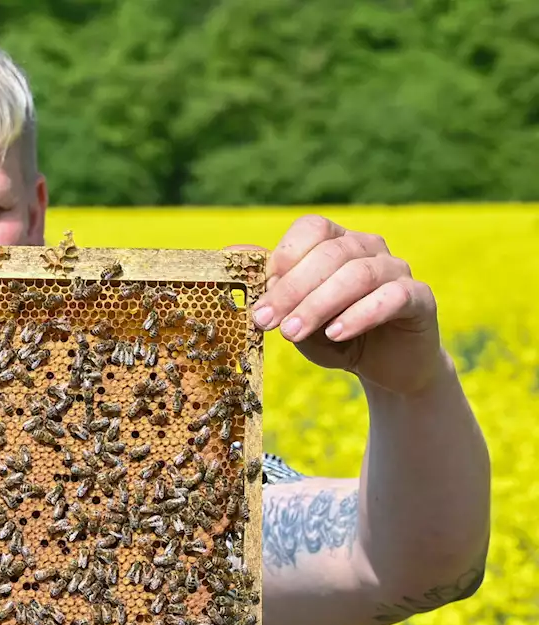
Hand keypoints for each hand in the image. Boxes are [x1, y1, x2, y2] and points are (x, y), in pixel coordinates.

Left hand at [236, 214, 442, 395]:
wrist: (385, 368)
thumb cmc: (333, 336)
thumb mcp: (295, 315)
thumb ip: (270, 287)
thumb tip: (232, 249)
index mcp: (337, 242)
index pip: (312, 229)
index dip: (284, 256)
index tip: (260, 294)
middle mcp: (369, 248)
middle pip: (330, 254)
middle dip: (292, 289)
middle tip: (265, 321)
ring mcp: (397, 269)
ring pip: (357, 274)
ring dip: (319, 304)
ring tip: (292, 333)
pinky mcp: (420, 298)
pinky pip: (391, 297)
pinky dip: (359, 315)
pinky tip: (336, 334)